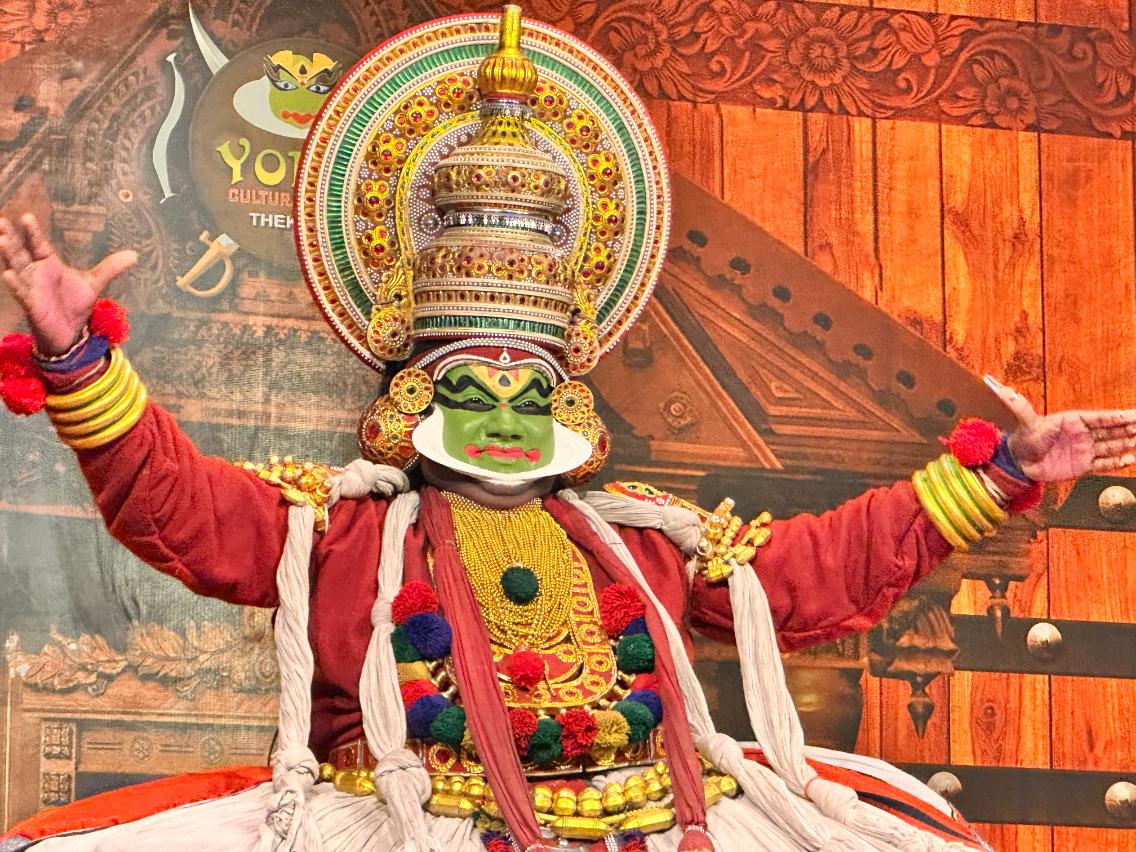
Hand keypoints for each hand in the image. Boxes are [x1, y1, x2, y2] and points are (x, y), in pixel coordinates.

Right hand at [0, 214, 136, 355]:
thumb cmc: (76, 304)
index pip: (39, 245)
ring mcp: (31, 288)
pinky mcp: (31, 305)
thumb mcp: (95, 283)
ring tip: (1, 240)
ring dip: (8, 255)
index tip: (26, 216)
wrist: (72, 331)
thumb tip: (134, 254)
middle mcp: (36, 274)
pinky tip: (8, 274)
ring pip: (17, 269)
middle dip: (11, 238)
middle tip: (2, 223)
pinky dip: (15, 284)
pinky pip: (21, 293)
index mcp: (49, 265)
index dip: (33, 232)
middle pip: (20, 252)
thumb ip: (111, 268)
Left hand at [986, 375, 1135, 480]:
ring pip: (1113, 446)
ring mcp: (1084, 449)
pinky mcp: (1083, 465)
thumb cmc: (1022, 438)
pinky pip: (1105, 463)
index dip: (1117, 417)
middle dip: (1130, 428)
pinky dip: (1119, 461)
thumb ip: (1017, 406)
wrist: (1018, 462)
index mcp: (1073, 420)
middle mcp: (1082, 434)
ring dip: (1129, 443)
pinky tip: (1132, 457)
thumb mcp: (1022, 422)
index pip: (1100, 418)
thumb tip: (999, 388)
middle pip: (1112, 430)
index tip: (1132, 415)